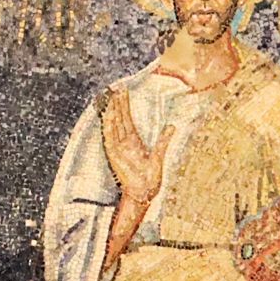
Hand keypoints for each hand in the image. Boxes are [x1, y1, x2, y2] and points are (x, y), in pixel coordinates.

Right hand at [100, 88, 168, 202]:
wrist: (143, 193)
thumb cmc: (150, 179)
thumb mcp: (159, 156)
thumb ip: (164, 141)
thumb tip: (172, 126)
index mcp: (134, 142)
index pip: (128, 119)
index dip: (125, 105)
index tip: (123, 92)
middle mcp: (124, 142)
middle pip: (120, 118)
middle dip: (117, 103)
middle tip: (115, 87)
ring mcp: (118, 148)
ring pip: (113, 125)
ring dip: (112, 110)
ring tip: (111, 96)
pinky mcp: (114, 155)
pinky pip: (109, 137)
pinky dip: (108, 126)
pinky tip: (107, 114)